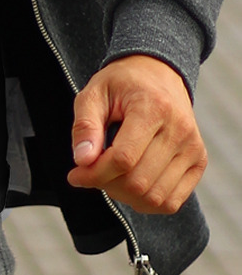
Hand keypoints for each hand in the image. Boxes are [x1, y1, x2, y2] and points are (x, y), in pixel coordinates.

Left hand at [67, 54, 206, 213]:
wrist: (157, 72)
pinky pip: (172, 201)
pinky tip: (128, 183)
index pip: (123, 158)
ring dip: (124, 195)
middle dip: (106, 184)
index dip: (95, 173)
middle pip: (138, 181)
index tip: (75, 174)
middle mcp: (179, 130)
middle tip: (90, 172)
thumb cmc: (121, 83)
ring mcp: (193, 148)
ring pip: (155, 197)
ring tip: (109, 175)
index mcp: (153, 107)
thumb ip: (85, 125)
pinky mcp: (199, 161)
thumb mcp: (94, 93)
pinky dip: (146, 202)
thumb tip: (82, 160)